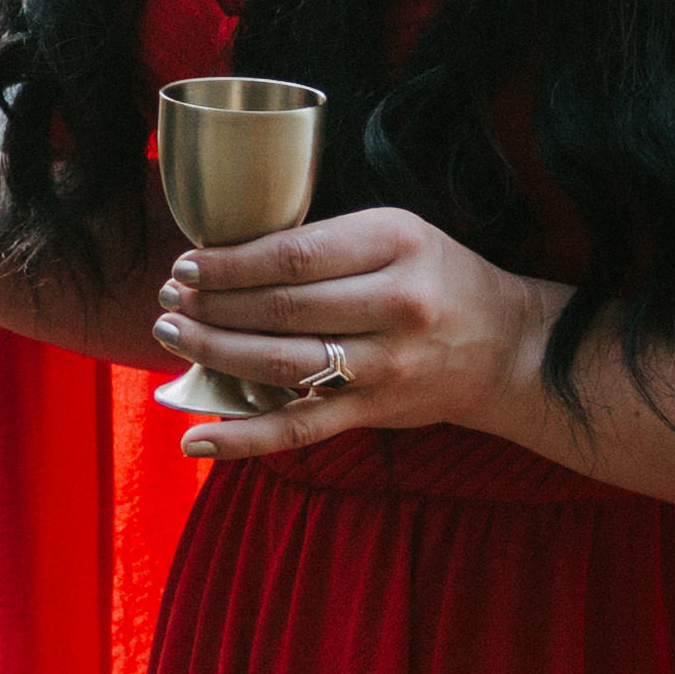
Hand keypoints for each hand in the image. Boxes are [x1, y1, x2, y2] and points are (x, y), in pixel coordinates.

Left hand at [154, 204, 556, 464]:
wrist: (507, 346)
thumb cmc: (436, 277)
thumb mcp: (395, 233)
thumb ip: (325, 243)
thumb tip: (228, 255)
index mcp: (396, 243)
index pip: (293, 255)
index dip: (230, 263)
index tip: (187, 264)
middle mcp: (395, 304)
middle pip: (281, 307)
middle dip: (212, 305)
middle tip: (167, 300)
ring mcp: (385, 365)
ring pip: (282, 364)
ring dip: (215, 353)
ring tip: (171, 337)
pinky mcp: (375, 412)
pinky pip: (299, 430)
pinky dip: (244, 439)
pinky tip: (196, 440)